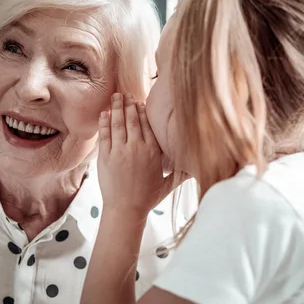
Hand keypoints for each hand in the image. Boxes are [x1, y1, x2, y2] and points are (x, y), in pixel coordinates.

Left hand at [98, 93, 183, 217]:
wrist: (126, 210)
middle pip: (133, 120)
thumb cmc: (147, 198)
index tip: (141, 102)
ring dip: (117, 107)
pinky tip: (105, 112)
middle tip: (126, 93)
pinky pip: (105, 134)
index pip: (148, 125)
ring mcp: (120, 151)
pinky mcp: (105, 157)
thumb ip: (182, 173)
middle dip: (129, 104)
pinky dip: (104, 122)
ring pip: (118, 123)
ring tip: (116, 96)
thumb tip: (198, 168)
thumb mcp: (168, 185)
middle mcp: (137, 148)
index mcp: (153, 152)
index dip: (143, 111)